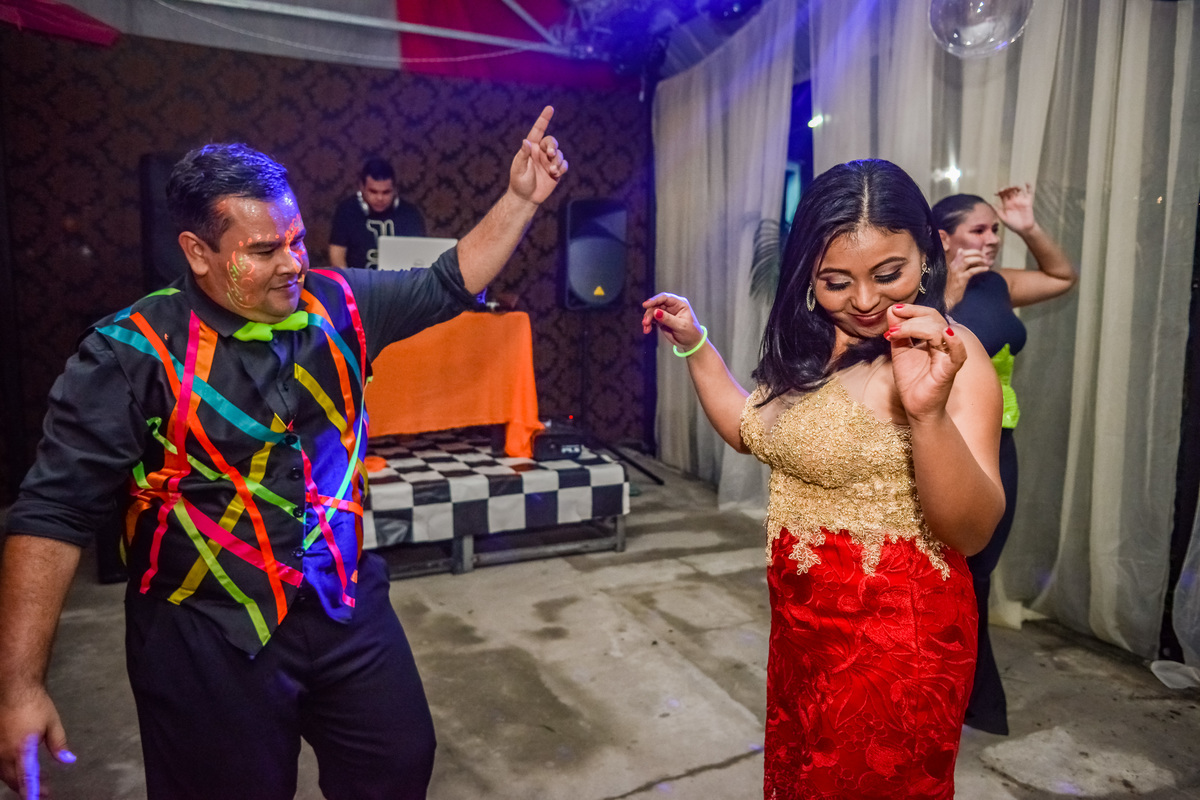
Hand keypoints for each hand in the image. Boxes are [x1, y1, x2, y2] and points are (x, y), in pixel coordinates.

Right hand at [0, 685, 73, 798]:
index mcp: (21, 750)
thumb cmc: (35, 705)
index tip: (38, 799)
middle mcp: (4, 753)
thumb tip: (69, 761)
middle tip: (45, 793)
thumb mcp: (53, 724)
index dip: (33, 793)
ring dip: (17, 781)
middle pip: (13, 780)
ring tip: (33, 784)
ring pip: (3, 774)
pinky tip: (17, 770)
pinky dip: (8, 771)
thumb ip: (59, 745)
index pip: (26, 779)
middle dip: (28, 789)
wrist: (14, 689)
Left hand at [509, 106, 567, 204]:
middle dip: (553, 146)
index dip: (544, 119)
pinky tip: (556, 174)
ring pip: (559, 154)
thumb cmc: (519, 181)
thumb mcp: (518, 168)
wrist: (526, 198)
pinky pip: (564, 165)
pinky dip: (562, 168)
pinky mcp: (556, 171)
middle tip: (551, 154)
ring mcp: (549, 161)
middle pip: (552, 141)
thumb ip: (523, 155)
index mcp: (531, 148)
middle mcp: (541, 152)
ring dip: (558, 161)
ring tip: (552, 170)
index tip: (550, 108)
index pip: (538, 130)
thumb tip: (526, 141)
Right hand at [642, 293, 704, 350]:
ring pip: (652, 312)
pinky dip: (648, 324)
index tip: (645, 305)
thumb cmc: (690, 333)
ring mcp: (666, 313)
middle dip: (649, 313)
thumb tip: (656, 312)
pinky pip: (652, 319)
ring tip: (646, 328)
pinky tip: (647, 330)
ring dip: (647, 319)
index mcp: (679, 303)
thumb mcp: (680, 326)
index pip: (665, 298)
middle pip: (656, 305)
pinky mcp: (661, 320)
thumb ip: (668, 319)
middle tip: (645, 322)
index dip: (654, 300)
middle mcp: (672, 306)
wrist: (690, 343)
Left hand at [884, 304, 966, 422]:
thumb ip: (898, 333)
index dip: (913, 310)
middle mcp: (943, 345)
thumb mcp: (899, 352)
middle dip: (913, 315)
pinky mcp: (949, 371)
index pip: (928, 316)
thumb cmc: (911, 381)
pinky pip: (958, 355)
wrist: (916, 407)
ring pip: (940, 331)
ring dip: (916, 327)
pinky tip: (945, 334)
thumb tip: (892, 310)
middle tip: (895, 319)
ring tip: (896, 333)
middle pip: (935, 319)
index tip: (894, 309)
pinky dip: (955, 343)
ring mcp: (948, 356)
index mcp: (932, 339)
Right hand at [944, 248, 988, 307]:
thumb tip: (961, 250)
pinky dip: (980, 269)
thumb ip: (958, 262)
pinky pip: (972, 271)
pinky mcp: (961, 279)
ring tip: (985, 262)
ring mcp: (956, 273)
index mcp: (952, 264)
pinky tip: (986, 269)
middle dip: (976, 253)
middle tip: (984, 257)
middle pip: (965, 254)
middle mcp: (953, 267)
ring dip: (978, 259)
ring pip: (967, 260)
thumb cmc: (951, 286)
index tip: (980, 254)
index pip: (962, 253)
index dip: (972, 251)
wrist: (946, 299)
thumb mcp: (954, 272)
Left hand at [995, 183, 1036, 234]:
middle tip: (1003, 190)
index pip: (1002, 194)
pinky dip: (1029, 187)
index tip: (996, 193)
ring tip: (1012, 188)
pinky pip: (1029, 192)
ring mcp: (1021, 200)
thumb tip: (991, 203)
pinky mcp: (1028, 201)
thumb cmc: (1013, 225)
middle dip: (1006, 188)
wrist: (1024, 229)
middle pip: (1009, 190)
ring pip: (1018, 189)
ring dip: (1015, 186)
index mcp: (1006, 204)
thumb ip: (998, 211)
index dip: (999, 192)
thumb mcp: (1003, 219)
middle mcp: (1013, 200)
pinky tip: (1026, 183)